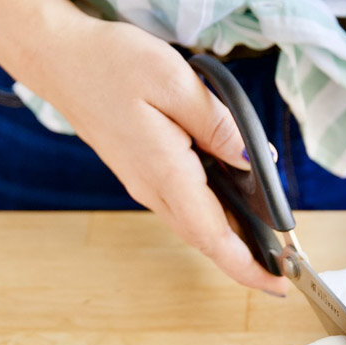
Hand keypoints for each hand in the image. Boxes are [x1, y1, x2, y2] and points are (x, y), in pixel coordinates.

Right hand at [38, 14, 288, 294]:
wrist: (58, 59)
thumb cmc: (110, 63)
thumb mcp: (173, 80)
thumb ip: (218, 124)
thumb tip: (253, 160)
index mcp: (165, 171)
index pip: (213, 235)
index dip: (248, 266)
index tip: (278, 285)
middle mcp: (153, 188)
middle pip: (208, 239)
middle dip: (248, 261)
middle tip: (287, 268)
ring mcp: (145, 184)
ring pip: (197, 226)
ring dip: (232, 241)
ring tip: (270, 243)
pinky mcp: (142, 173)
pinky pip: (185, 207)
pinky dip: (214, 218)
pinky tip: (236, 207)